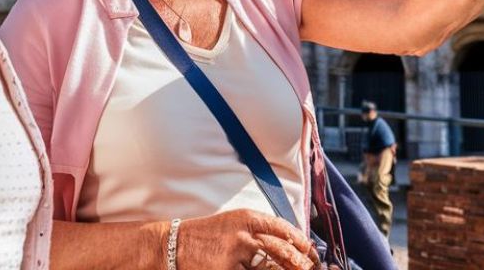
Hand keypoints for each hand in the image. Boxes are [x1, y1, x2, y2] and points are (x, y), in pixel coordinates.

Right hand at [174, 209, 319, 269]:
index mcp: (247, 219)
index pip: (283, 229)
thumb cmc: (207, 237)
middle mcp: (243, 235)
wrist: (173, 246)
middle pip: (282, 251)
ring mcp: (234, 257)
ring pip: (269, 269)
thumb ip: (259, 231)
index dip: (301, 242)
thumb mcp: (234, 224)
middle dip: (299, 264)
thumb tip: (291, 244)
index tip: (310, 252)